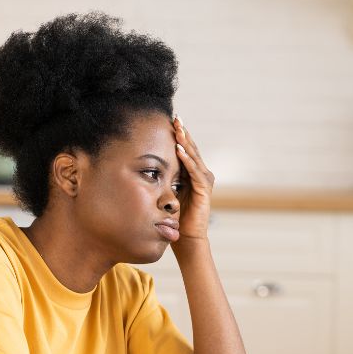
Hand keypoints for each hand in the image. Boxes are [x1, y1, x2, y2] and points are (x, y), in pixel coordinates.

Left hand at [172, 116, 213, 244]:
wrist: (187, 236)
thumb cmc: (176, 215)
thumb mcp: (168, 191)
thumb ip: (165, 177)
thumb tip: (148, 166)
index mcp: (192, 173)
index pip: (186, 149)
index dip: (179, 135)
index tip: (170, 120)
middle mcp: (201, 174)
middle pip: (191, 148)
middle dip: (183, 133)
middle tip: (176, 117)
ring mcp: (204, 180)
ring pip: (194, 156)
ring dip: (186, 142)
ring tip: (178, 129)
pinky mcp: (204, 189)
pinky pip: (194, 171)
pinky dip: (187, 160)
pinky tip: (179, 150)